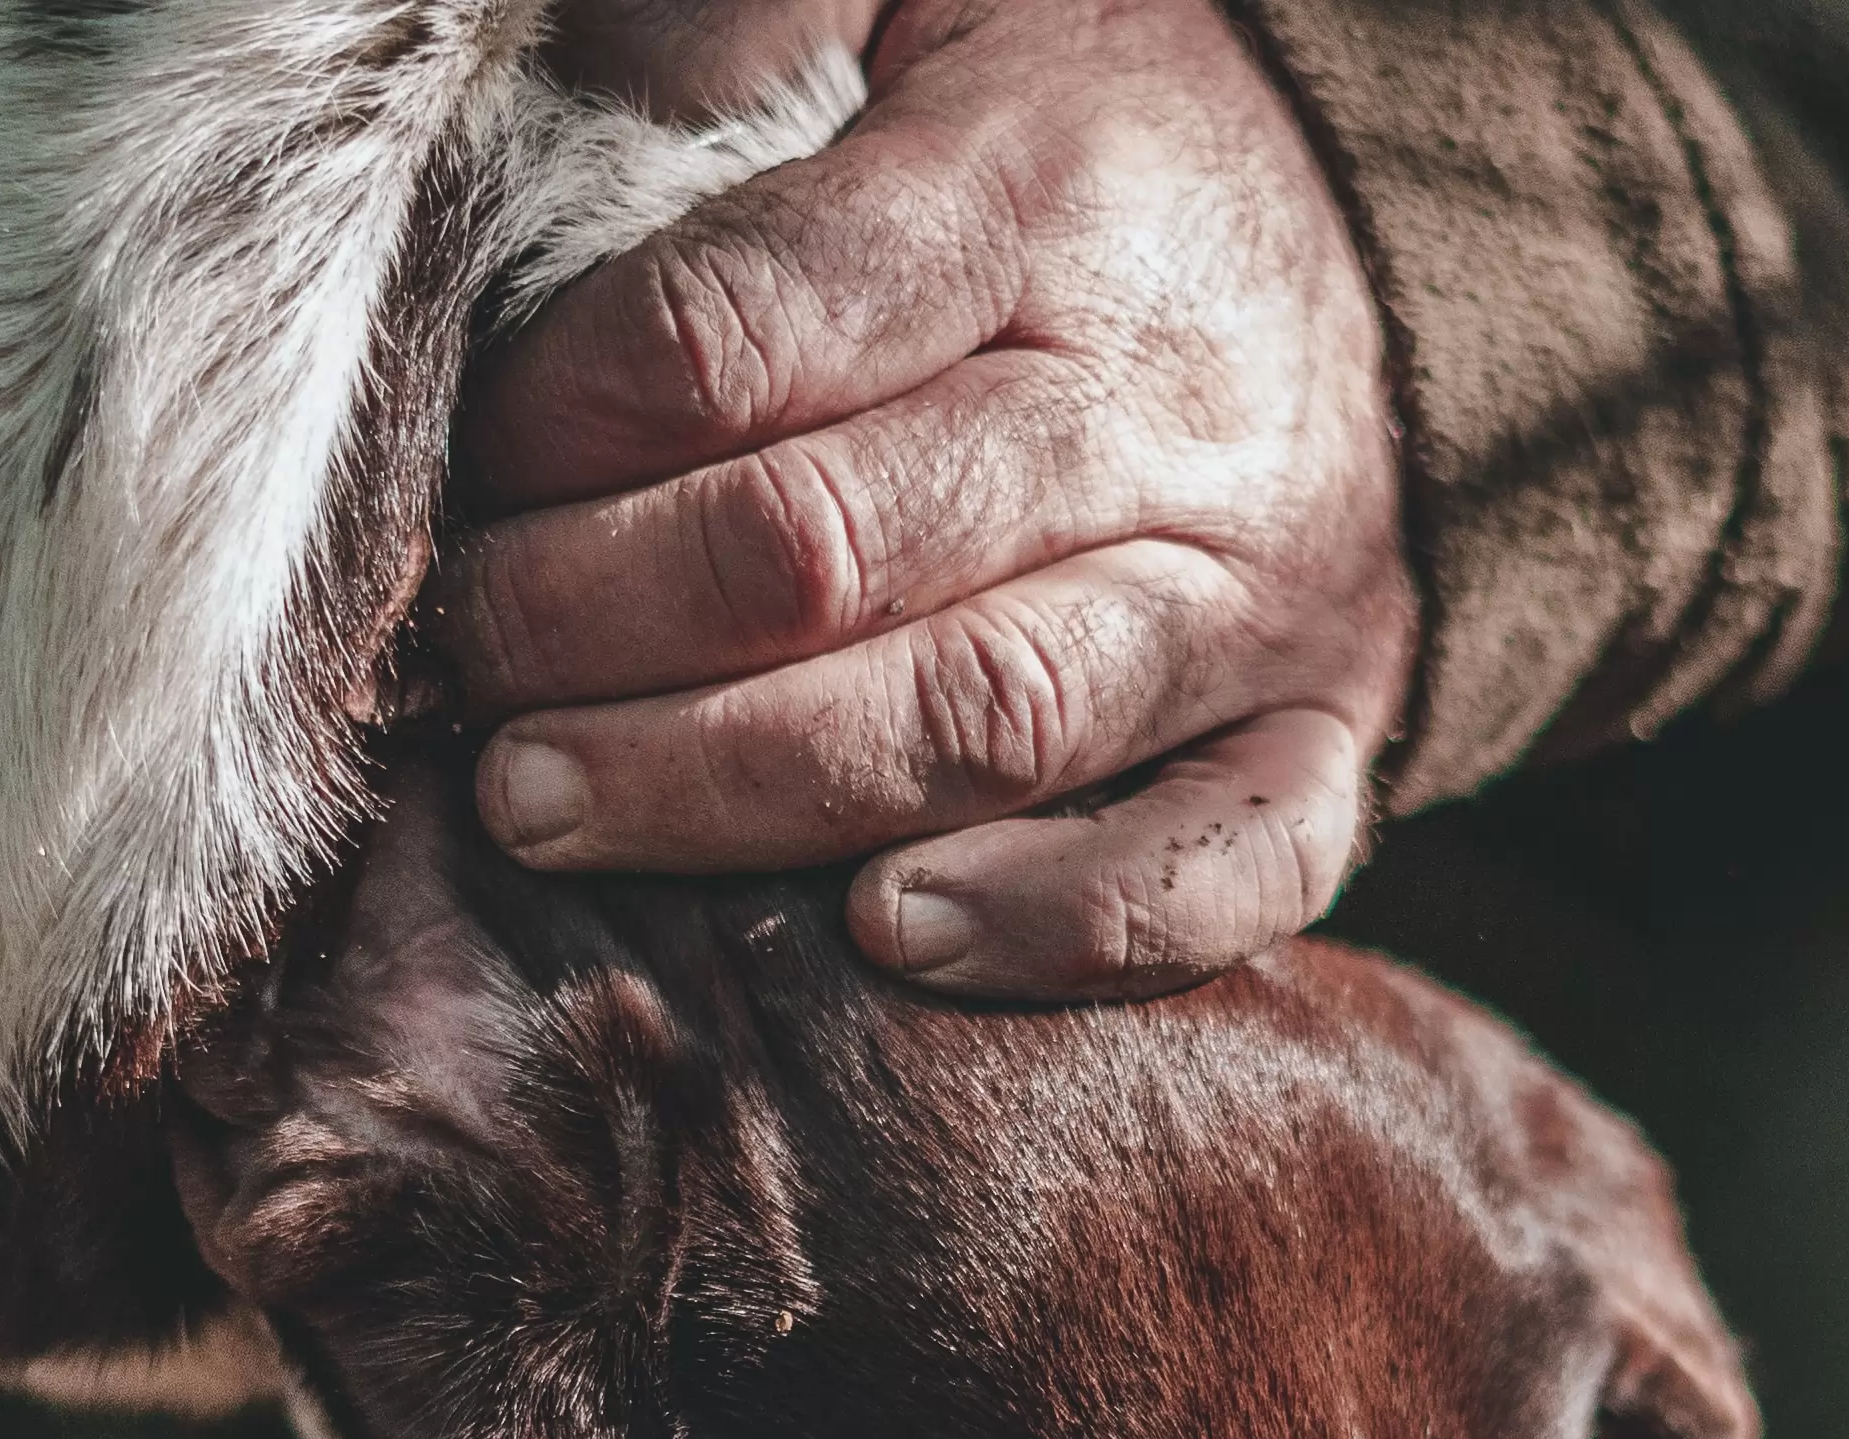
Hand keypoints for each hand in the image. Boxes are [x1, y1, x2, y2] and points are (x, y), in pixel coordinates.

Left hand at [441, 0, 1413, 999]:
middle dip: (593, 620)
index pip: (754, 328)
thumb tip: (580, 87)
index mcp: (1039, 193)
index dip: (567, 418)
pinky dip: (1058, 924)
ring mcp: (1249, 593)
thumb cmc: (1082, 136)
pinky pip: (1222, 866)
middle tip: (458, 662)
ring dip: (733, 790)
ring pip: (982, 725)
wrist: (1390, 245)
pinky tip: (883, 937)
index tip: (466, 461)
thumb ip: (742, 14)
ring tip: (545, 809)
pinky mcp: (1319, 731)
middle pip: (835, 551)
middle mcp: (1154, 409)